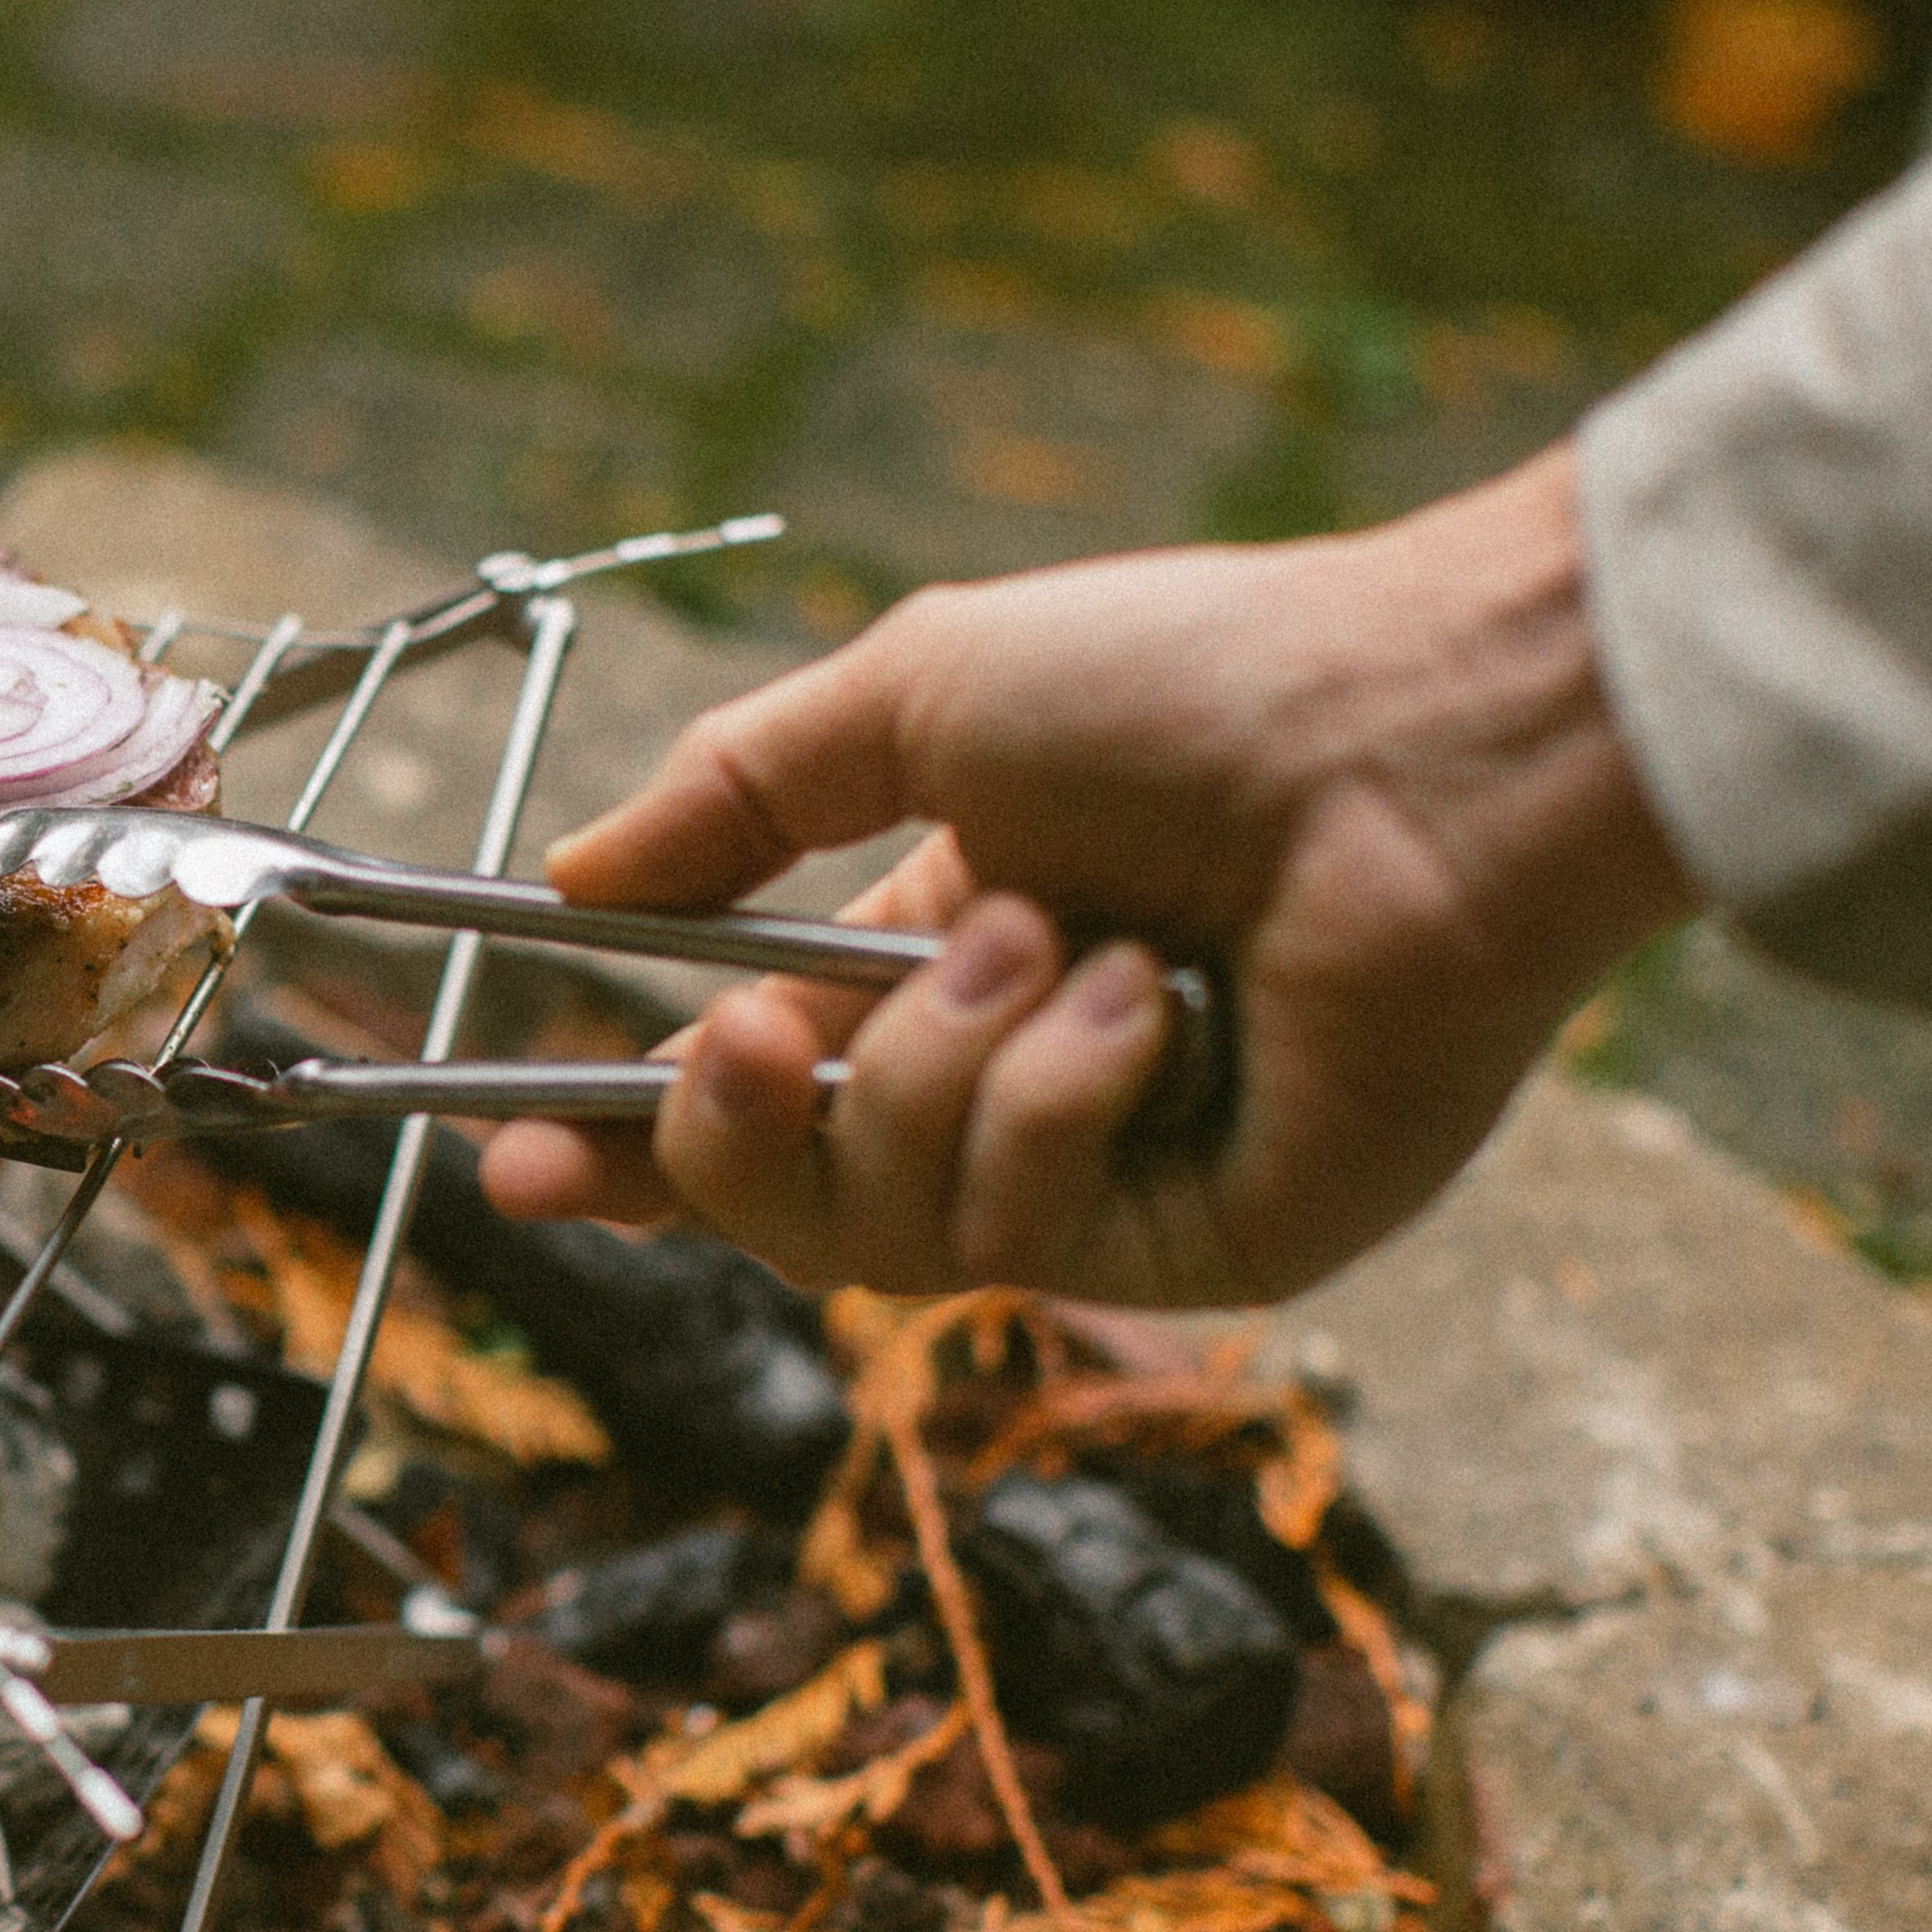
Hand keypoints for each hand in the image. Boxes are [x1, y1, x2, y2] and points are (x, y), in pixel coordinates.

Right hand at [478, 447, 1699, 1303]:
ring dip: (947, 1065)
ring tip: (1065, 938)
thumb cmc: (1202, 686)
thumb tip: (577, 882)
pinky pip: (1028, 1229)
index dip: (623, 1147)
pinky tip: (1162, 1005)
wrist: (1420, 741)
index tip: (510, 1154)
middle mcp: (1008, 1088)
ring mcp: (1107, 1179)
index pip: (748, 1105)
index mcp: (935, 968)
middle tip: (767, 1033)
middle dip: (736, 1126)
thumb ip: (734, 794)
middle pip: (782, 1203)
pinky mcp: (1199, 1245)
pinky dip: (1064, 1095)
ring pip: (887, 1228)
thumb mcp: (920, 694)